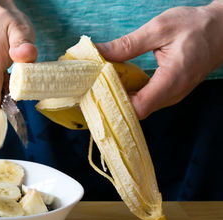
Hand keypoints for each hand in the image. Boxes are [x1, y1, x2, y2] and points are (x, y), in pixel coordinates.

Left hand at [96, 1, 222, 119]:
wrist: (221, 30)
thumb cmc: (196, 27)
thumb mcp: (159, 29)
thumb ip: (128, 44)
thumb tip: (99, 52)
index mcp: (172, 80)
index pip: (139, 107)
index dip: (115, 104)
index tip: (95, 93)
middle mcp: (172, 94)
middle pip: (136, 111)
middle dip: (112, 102)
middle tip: (91, 89)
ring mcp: (171, 95)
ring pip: (140, 108)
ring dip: (120, 98)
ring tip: (100, 86)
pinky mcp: (169, 92)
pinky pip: (145, 100)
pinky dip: (129, 94)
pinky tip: (116, 83)